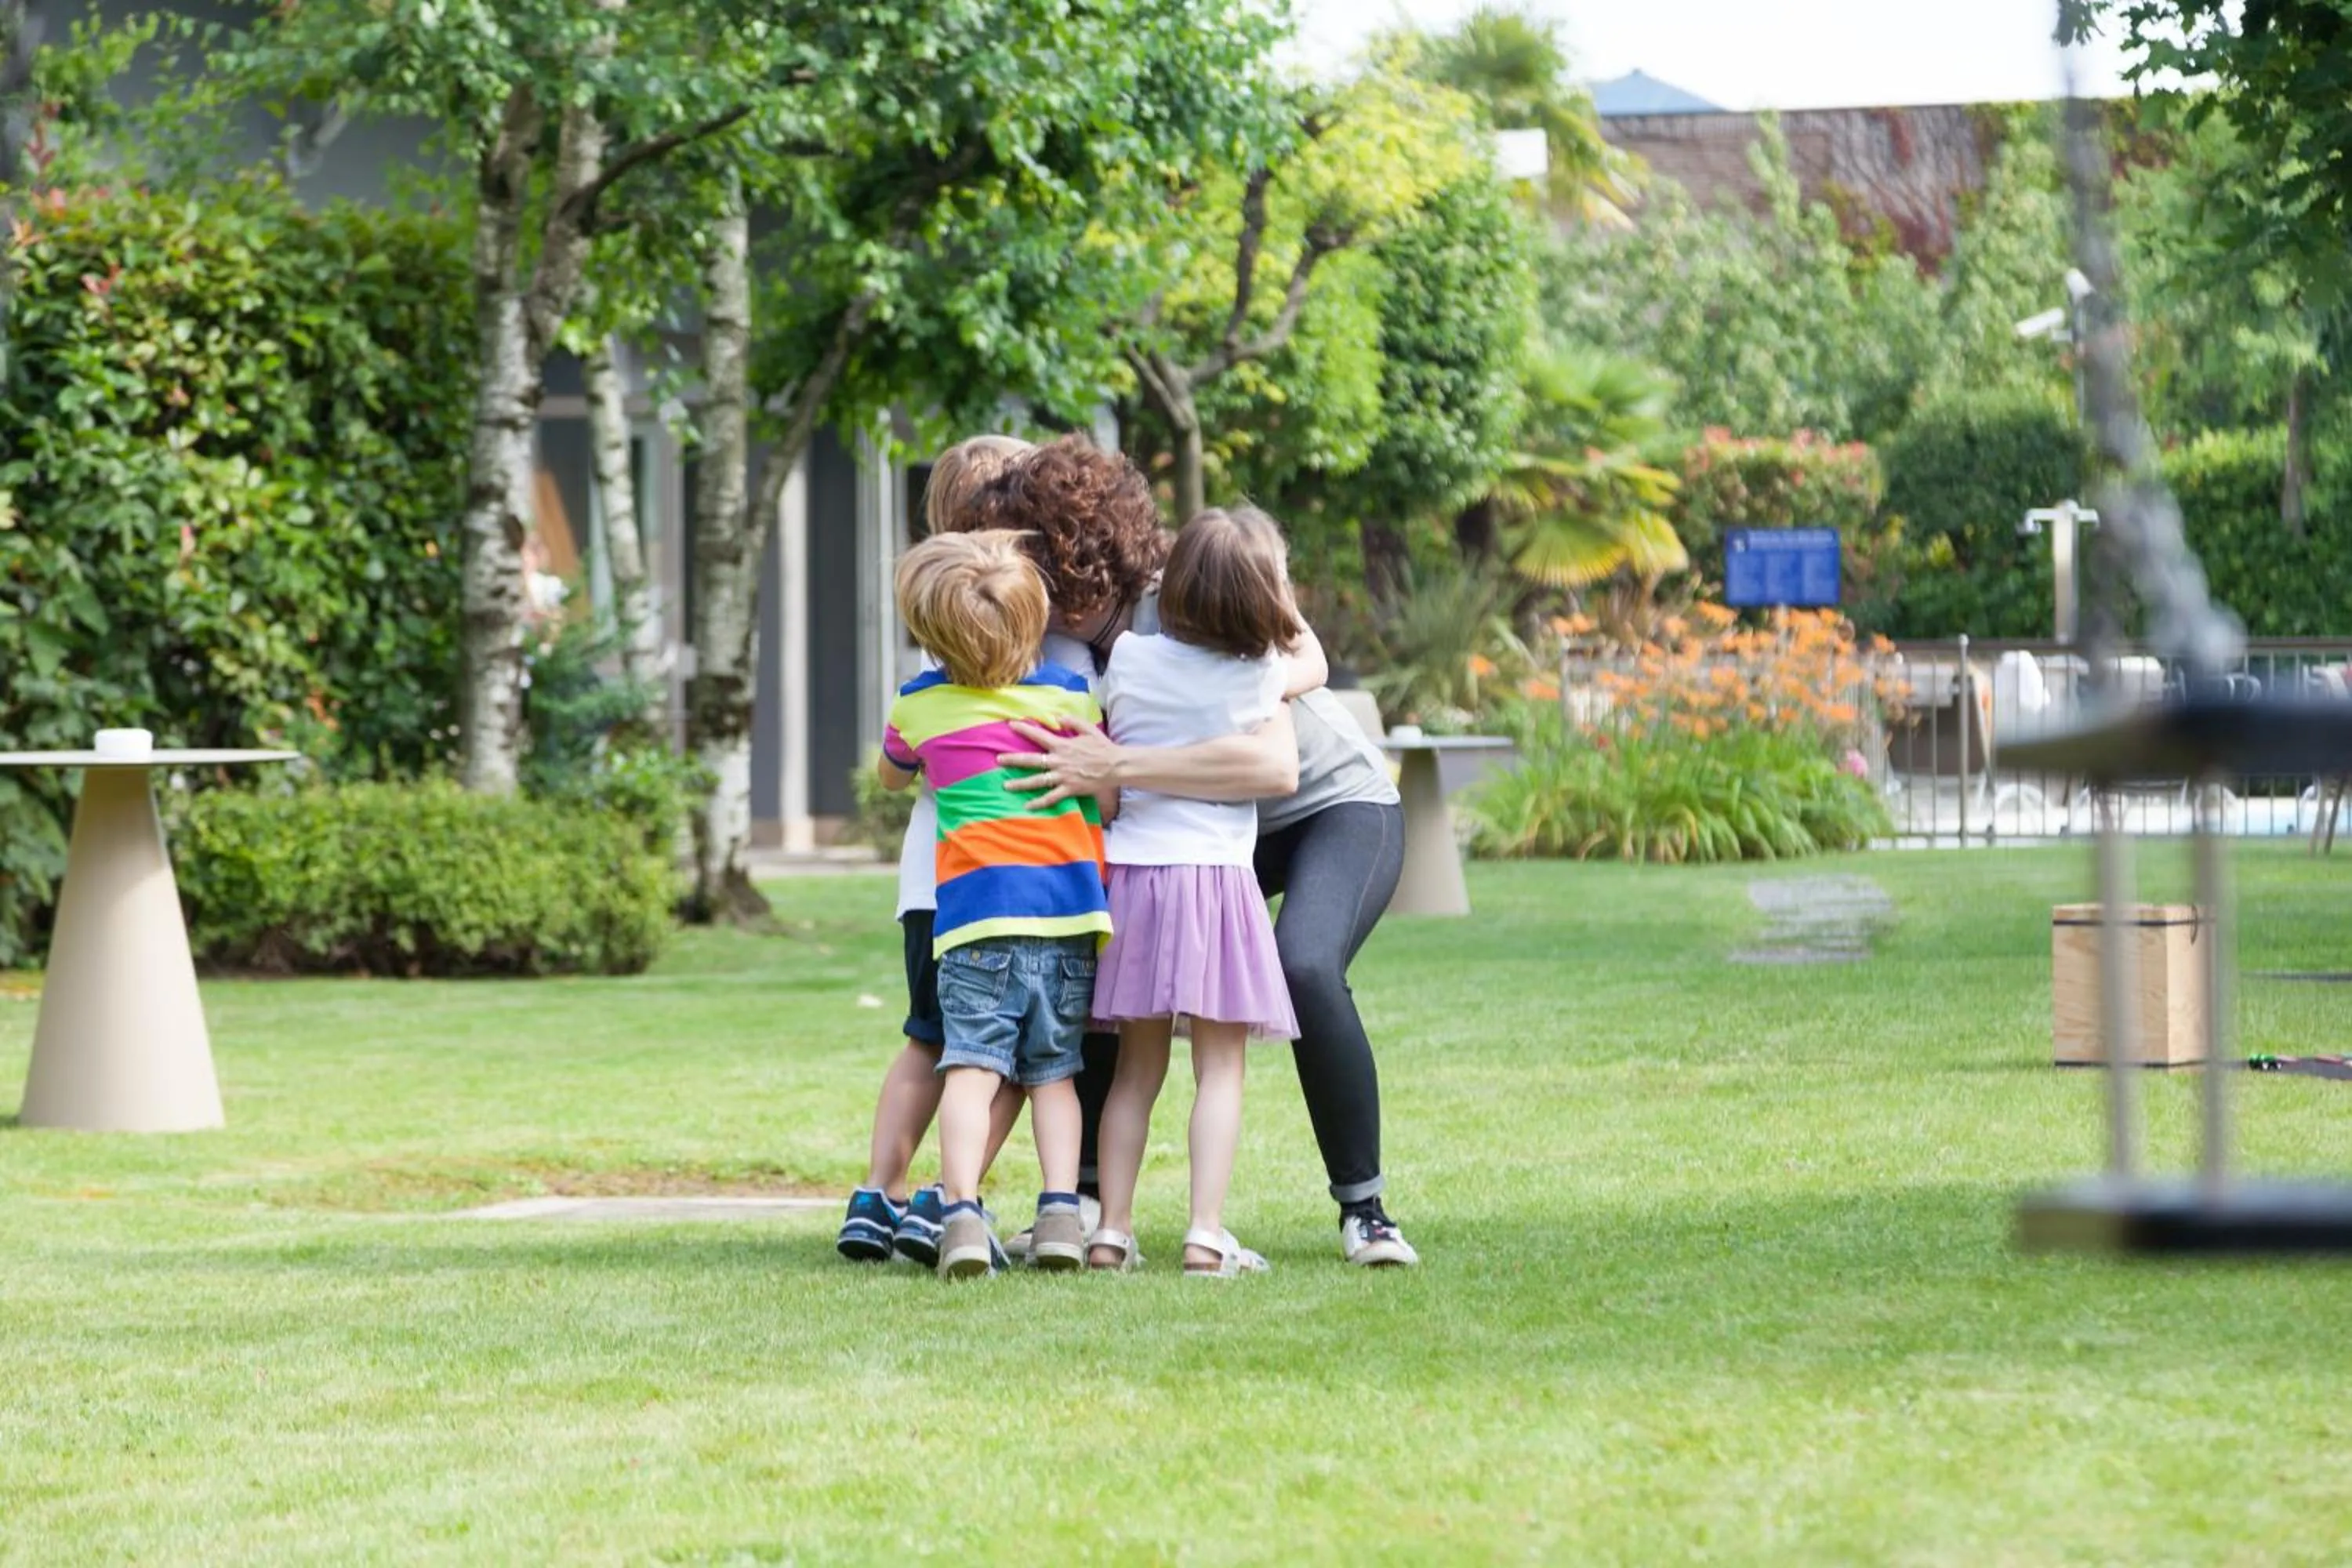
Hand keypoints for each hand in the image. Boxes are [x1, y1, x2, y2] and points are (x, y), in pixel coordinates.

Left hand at [1000, 721, 1122, 808]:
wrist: (1116, 766)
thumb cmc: (1103, 747)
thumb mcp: (1089, 729)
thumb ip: (1073, 721)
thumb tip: (1057, 717)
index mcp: (1062, 745)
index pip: (1039, 735)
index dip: (1024, 729)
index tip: (1011, 725)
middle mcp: (1059, 761)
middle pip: (1032, 760)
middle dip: (1013, 760)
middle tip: (998, 760)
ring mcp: (1063, 776)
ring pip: (1038, 781)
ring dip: (1020, 783)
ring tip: (1006, 786)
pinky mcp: (1069, 789)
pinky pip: (1051, 797)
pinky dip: (1039, 803)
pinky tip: (1027, 806)